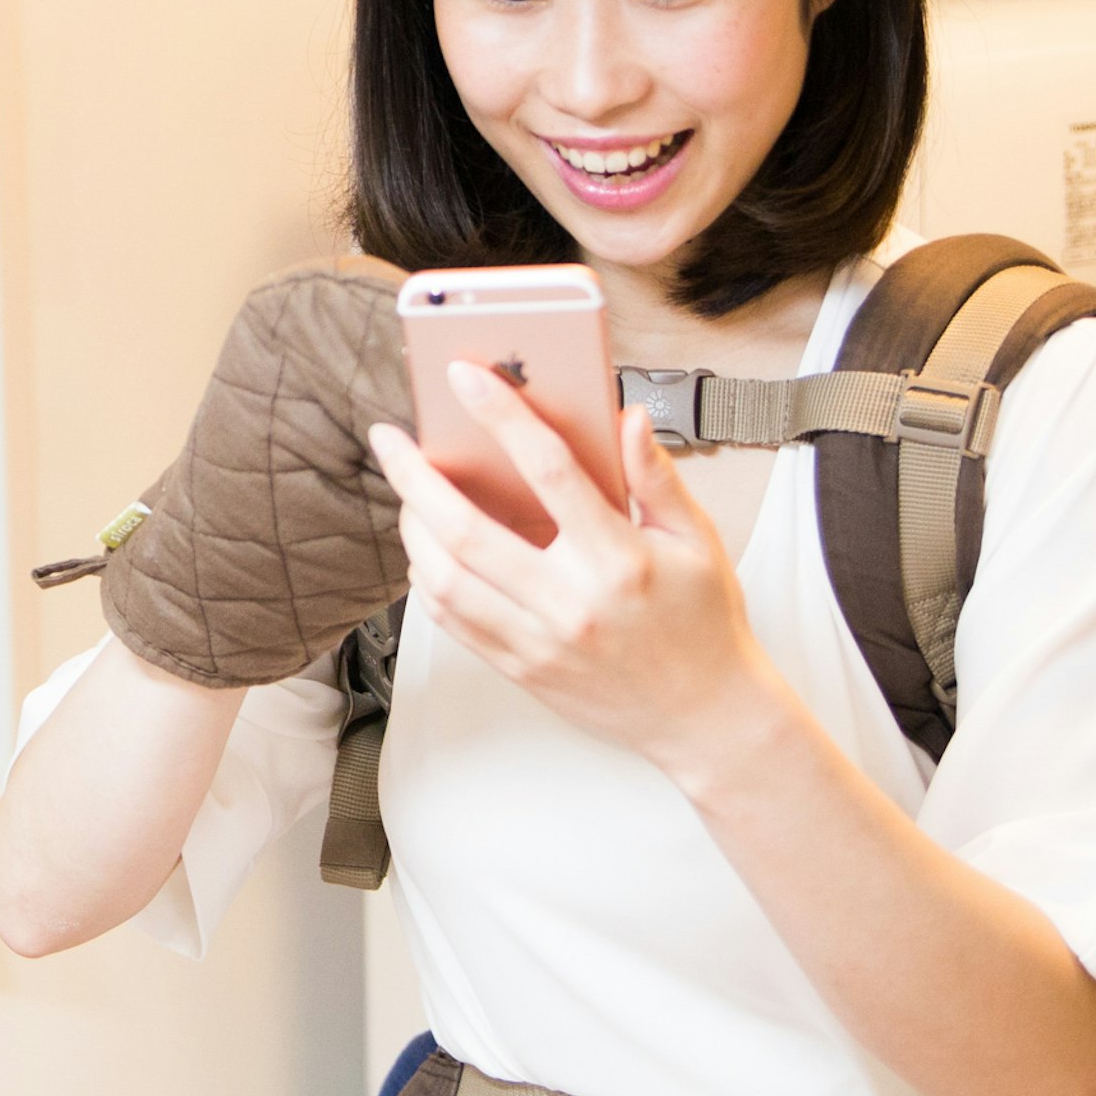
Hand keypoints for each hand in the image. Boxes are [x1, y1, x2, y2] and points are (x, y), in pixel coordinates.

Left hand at [368, 359, 803, 784]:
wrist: (705, 718)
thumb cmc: (703, 622)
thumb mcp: (698, 540)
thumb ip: (656, 476)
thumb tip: (626, 417)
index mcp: (620, 560)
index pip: (550, 470)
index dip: (502, 416)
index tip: (465, 377)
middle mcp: (572, 603)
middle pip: (468, 530)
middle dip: (416, 477)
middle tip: (390, 440)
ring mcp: (540, 642)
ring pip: (444, 581)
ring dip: (412, 529)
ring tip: (407, 492)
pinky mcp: (521, 670)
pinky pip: (451, 622)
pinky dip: (427, 579)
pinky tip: (426, 549)